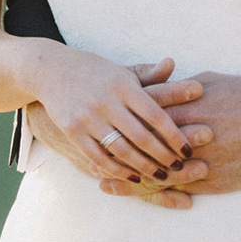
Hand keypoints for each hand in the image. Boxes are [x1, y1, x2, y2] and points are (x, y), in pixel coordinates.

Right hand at [29, 51, 202, 184]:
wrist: (52, 69)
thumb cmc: (96, 71)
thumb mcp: (122, 70)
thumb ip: (149, 74)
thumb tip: (173, 64)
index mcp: (123, 85)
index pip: (155, 114)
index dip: (173, 134)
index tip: (188, 149)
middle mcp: (107, 102)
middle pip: (141, 136)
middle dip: (163, 156)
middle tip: (180, 168)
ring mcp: (89, 118)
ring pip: (121, 150)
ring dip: (143, 167)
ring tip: (160, 176)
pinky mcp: (73, 131)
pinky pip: (98, 157)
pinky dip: (117, 170)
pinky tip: (132, 176)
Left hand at [100, 71, 240, 202]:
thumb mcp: (215, 81)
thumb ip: (185, 87)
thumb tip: (163, 85)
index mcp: (191, 106)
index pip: (148, 114)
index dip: (122, 120)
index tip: (101, 122)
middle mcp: (193, 134)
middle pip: (148, 146)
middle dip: (119, 152)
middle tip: (90, 157)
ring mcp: (204, 160)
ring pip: (161, 172)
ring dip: (132, 178)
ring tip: (106, 184)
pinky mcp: (216, 180)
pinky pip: (182, 189)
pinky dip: (161, 193)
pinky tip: (145, 196)